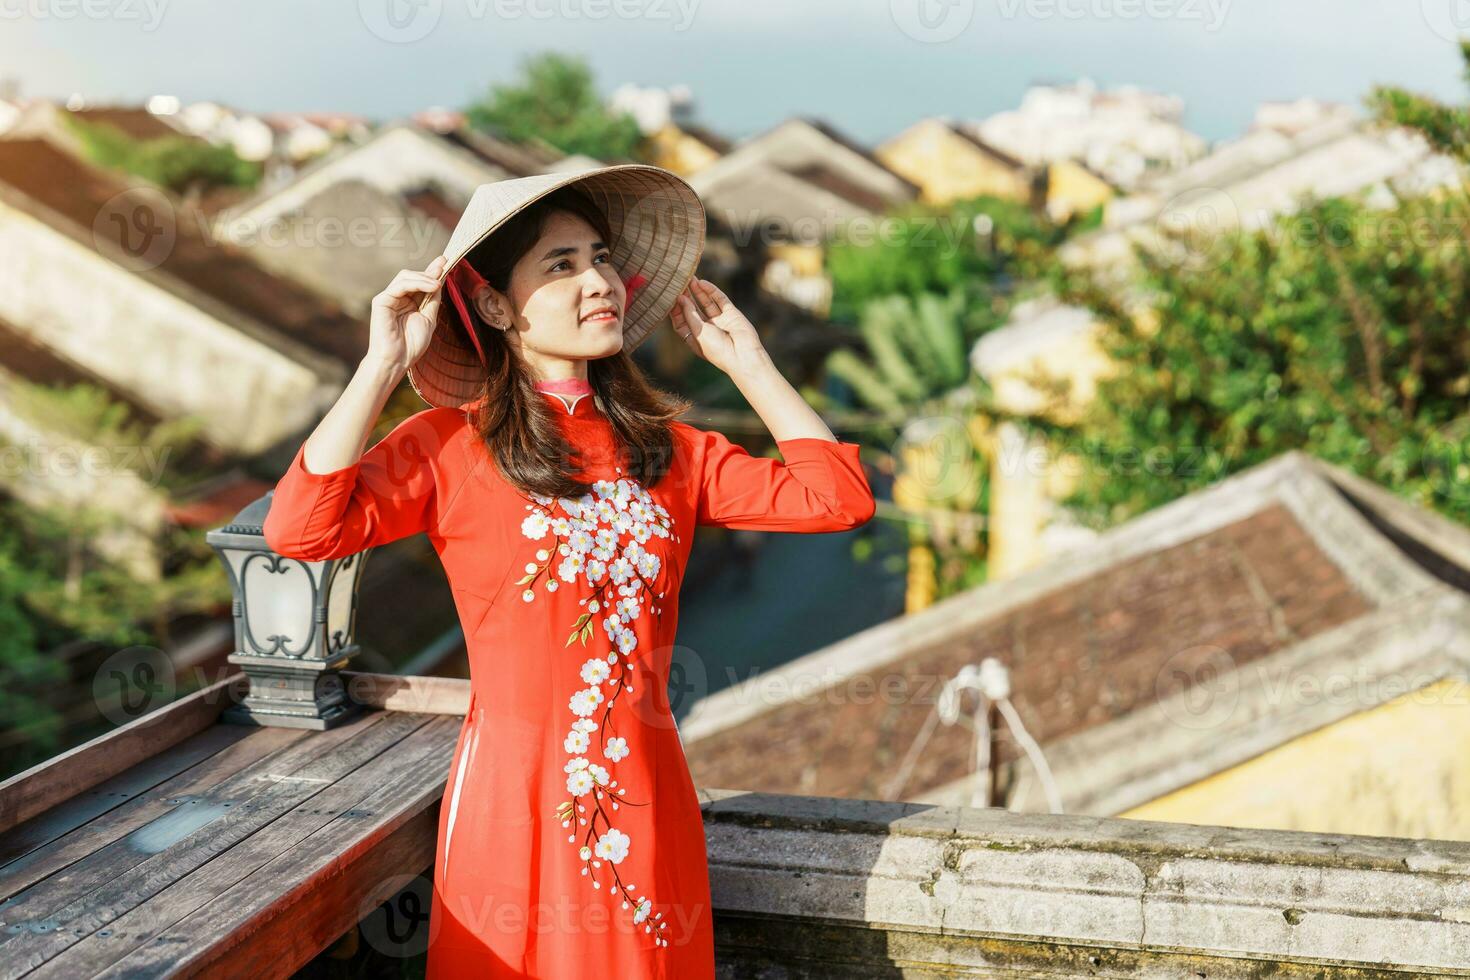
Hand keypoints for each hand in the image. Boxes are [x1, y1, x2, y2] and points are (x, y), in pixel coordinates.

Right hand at [366, 255, 446, 373]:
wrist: (397, 360)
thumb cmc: (412, 344)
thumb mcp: (429, 319)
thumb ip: (432, 301)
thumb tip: (439, 281)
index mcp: (409, 302)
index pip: (420, 282)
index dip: (432, 271)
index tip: (445, 261)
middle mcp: (398, 298)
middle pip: (412, 275)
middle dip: (429, 271)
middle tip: (443, 266)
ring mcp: (389, 298)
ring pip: (406, 276)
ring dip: (424, 277)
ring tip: (438, 284)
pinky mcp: (381, 301)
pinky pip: (399, 286)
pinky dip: (416, 283)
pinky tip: (430, 287)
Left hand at [670, 277, 771, 379]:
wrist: (743, 356)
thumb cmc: (717, 349)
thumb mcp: (698, 331)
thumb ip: (689, 313)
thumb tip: (681, 298)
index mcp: (696, 339)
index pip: (681, 322)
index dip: (675, 310)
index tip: (669, 298)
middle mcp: (707, 330)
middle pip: (693, 310)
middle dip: (686, 297)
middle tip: (678, 283)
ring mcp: (720, 321)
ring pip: (706, 303)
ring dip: (698, 291)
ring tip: (689, 278)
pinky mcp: (732, 314)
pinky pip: (720, 300)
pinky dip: (712, 291)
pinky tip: (703, 283)